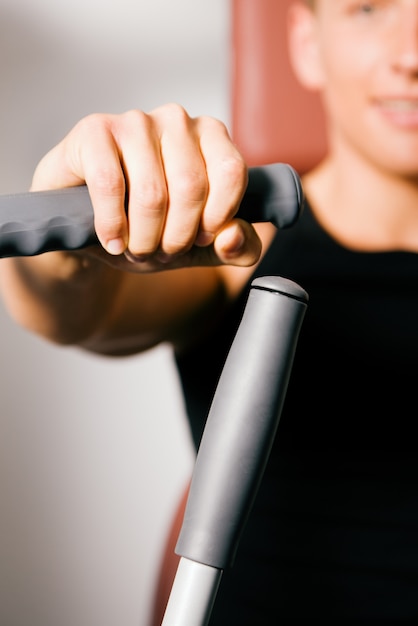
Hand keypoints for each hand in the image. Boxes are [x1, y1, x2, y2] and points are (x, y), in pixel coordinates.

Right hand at [31, 104, 261, 270]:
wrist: (89, 225)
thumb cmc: (150, 227)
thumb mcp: (199, 246)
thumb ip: (236, 247)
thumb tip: (233, 237)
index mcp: (211, 137)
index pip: (230, 173)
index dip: (217, 218)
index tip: (199, 239)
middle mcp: (176, 120)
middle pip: (191, 187)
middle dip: (176, 236)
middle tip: (161, 252)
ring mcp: (135, 121)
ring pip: (151, 193)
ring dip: (143, 238)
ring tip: (135, 248)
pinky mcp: (95, 131)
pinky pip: (110, 185)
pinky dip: (112, 224)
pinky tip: (112, 241)